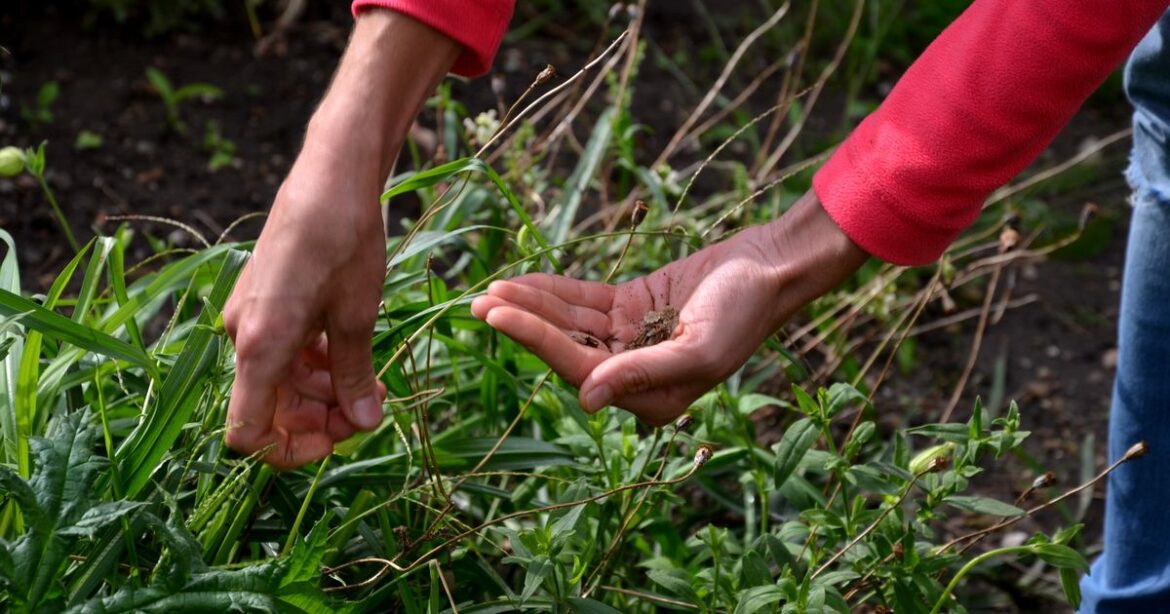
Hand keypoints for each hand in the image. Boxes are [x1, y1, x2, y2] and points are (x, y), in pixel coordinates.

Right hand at [223, 144, 388, 467]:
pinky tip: (354, 356)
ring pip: (282, 382)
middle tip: (371, 409)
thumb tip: (364, 426)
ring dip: (325, 392)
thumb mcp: (357, 315)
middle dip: (321, 418)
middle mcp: (244, 336)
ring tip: (373, 383)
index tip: (337, 440)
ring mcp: (251, 319)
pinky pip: (285, 353)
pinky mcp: (266, 304)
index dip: (290, 451)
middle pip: (271, 409)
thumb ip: (355, 376)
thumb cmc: (344, 241)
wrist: (331, 176)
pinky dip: (317, 363)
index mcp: (259, 346)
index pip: (248, 432)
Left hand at [470, 192, 867, 424]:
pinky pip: (586, 302)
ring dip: (533, 305)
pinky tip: (524, 281)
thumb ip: (642, 375)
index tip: (497, 313)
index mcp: (652, 398)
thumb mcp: (698, 349)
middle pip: (566, 347)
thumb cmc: (744, 311)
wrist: (772, 267)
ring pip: (570, 323)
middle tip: (478, 302)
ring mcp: (632, 339)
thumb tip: (585, 399)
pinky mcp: (633, 308)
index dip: (535, 340)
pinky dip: (556, 291)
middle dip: (523, 323)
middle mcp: (636, 375)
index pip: (580, 369)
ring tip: (490, 289)